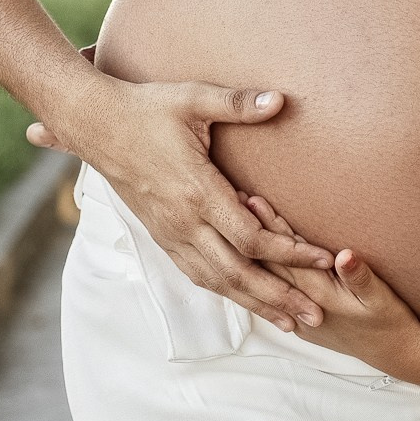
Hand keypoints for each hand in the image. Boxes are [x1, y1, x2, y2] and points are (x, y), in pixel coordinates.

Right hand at [31, 77, 333, 333]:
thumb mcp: (193, 98)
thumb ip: (238, 104)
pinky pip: (196, 273)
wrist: (95, 125)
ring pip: (217, 281)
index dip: (290, 253)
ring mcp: (170, 233)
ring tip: (288, 322)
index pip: (251, 237)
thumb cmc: (146, 108)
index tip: (324, 260)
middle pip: (238, 273)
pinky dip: (225, 291)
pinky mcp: (161, 236)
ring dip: (255, 303)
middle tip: (316, 316)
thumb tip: (281, 101)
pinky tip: (244, 300)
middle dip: (280, 296)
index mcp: (197, 191)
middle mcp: (184, 222)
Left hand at [246, 194, 419, 374]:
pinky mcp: (302, 320)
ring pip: (270, 278)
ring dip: (253, 250)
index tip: (255, 201)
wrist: (394, 355)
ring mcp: (299, 315)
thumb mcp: (383, 299)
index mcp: (320, 296)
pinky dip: (262, 271)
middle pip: (271, 264)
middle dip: (252, 234)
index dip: (271, 227)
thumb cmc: (391, 322)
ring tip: (237, 224)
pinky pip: (276, 291)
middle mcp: (302, 306)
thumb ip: (361, 277)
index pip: (289, 255)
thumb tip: (345, 255)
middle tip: (234, 202)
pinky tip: (252, 258)